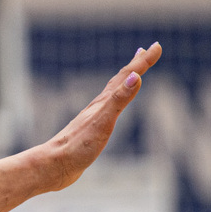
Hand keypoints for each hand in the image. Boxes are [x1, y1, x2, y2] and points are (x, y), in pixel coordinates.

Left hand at [41, 42, 160, 191]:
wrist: (53, 166)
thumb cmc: (78, 146)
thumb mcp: (103, 122)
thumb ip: (119, 100)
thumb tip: (136, 76)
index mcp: (103, 102)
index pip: (127, 76)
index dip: (143, 61)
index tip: (157, 46)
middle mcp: (98, 106)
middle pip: (119, 80)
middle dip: (136, 65)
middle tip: (147, 50)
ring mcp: (93, 118)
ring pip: (112, 93)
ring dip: (124, 80)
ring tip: (132, 74)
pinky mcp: (90, 131)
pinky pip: (107, 109)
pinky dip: (115, 101)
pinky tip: (111, 106)